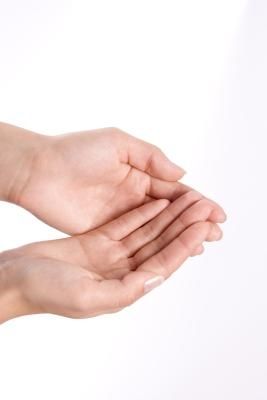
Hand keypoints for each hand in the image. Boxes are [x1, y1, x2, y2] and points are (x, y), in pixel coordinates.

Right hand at [0, 192, 222, 322]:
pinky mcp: (96, 242)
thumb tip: (159, 276)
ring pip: (146, 232)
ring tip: (187, 199)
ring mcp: (109, 256)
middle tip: (204, 206)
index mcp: (123, 288)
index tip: (204, 225)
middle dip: (182, 225)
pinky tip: (158, 202)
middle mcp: (121, 272)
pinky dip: (142, 213)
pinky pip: (126, 225)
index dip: (185, 243)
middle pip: (159, 244)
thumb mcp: (87, 296)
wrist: (14, 277)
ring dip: (167, 216)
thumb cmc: (44, 291)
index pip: (163, 262)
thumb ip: (127, 289)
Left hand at [1, 123, 225, 233]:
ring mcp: (121, 216)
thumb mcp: (118, 144)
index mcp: (138, 174)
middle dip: (195, 221)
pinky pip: (136, 240)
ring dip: (180, 236)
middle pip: (171, 213)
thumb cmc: (75, 152)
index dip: (196, 202)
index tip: (216, 213)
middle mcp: (133, 197)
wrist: (38, 171)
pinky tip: (172, 253)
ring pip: (157, 229)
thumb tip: (181, 174)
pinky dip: (155, 246)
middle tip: (217, 232)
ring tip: (203, 244)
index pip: (174, 191)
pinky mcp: (105, 232)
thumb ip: (151, 158)